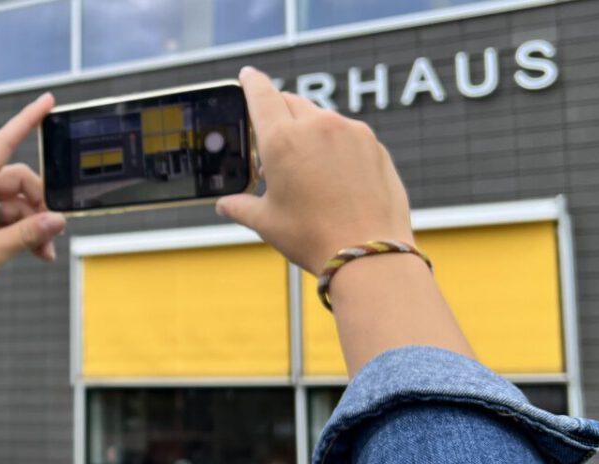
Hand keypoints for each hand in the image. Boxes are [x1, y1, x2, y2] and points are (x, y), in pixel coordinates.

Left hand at [0, 93, 66, 313]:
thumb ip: (29, 233)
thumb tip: (58, 220)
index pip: (2, 144)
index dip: (26, 121)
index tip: (47, 101)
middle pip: (18, 181)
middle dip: (40, 203)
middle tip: (53, 230)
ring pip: (17, 204)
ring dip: (34, 225)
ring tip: (44, 252)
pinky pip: (9, 219)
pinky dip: (24, 233)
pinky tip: (36, 254)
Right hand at [216, 66, 413, 271]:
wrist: (368, 252)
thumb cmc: (313, 236)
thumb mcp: (267, 222)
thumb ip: (240, 206)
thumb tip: (224, 205)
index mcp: (282, 140)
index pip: (262, 94)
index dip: (251, 82)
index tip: (247, 76)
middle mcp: (317, 126)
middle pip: (291, 102)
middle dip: (279, 112)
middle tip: (273, 138)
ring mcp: (350, 132)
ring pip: (321, 118)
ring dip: (308, 130)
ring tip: (306, 166)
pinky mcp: (374, 145)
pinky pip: (348, 134)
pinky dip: (336, 145)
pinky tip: (334, 175)